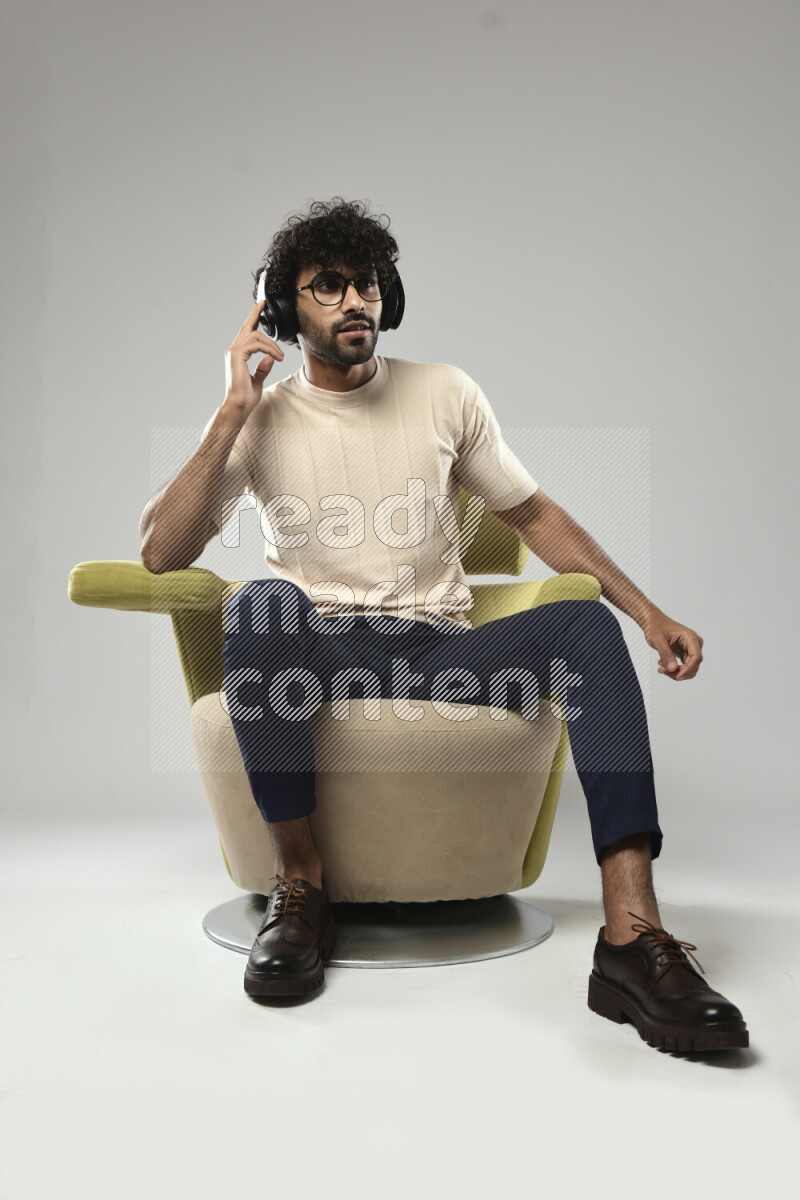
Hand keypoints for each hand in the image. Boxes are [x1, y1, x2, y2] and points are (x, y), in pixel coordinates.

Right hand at [223, 299, 284, 419]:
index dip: (253, 321)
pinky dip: (269, 349)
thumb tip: (270, 358)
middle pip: (247, 328)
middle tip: (263, 304)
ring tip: (280, 356)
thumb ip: (263, 368)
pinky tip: (276, 357)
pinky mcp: (236, 355)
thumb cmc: (246, 398)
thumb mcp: (257, 381)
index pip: (246, 334)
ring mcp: (233, 352)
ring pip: (256, 336)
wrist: (239, 406)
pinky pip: (256, 344)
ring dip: (272, 345)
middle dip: (255, 314)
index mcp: (237, 356)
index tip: (260, 310)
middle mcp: (233, 351)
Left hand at [643, 608, 703, 679]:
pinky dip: (673, 669)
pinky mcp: (685, 653)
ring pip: (689, 668)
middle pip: (693, 665)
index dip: (688, 669)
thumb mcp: (658, 640)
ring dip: (675, 672)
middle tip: (661, 670)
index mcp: (691, 637)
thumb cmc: (655, 626)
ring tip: (660, 668)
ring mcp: (690, 649)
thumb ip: (666, 654)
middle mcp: (694, 644)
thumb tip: (673, 670)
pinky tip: (661, 663)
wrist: (652, 621)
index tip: (677, 676)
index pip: (696, 657)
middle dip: (679, 672)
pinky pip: (683, 667)